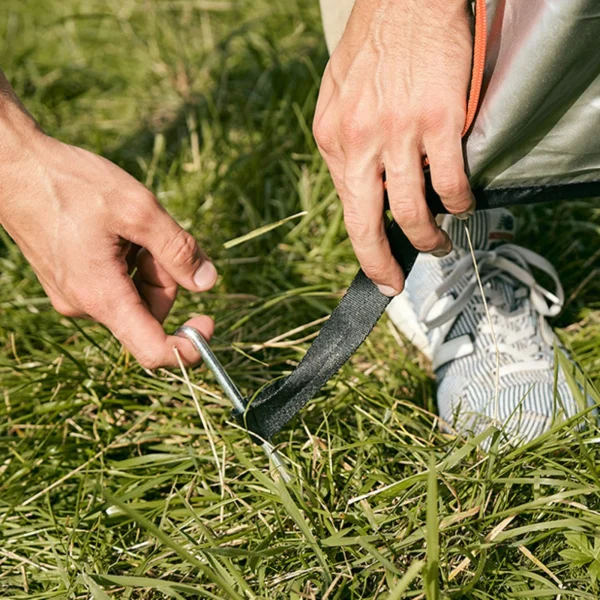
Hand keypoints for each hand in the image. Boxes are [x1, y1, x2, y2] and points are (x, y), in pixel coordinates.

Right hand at [0, 101, 215, 368]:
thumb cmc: (71, 184)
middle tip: (152, 236)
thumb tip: (207, 282)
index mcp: (103, 296)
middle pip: (151, 313)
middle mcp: (86, 305)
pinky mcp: (71, 282)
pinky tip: (116, 232)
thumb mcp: (138, 210)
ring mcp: (75, 295)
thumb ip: (178, 250)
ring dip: (147, 265)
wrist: (14, 168)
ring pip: (136, 295)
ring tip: (127, 228)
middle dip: (166, 277)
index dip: (188, 347)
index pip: (153, 351)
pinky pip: (116, 284)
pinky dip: (129, 262)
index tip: (208, 321)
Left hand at [313, 0, 474, 294]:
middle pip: (368, 223)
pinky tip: (461, 205)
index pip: (346, 207)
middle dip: (381, 263)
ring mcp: (399, 133)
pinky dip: (459, 203)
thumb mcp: (336, 96)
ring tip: (438, 243)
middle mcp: (359, 141)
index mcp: (332, 138)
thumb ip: (344, 142)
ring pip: (413, 209)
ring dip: (429, 236)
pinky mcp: (438, 122)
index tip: (376, 267)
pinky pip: (450, 181)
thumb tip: (357, 182)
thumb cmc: (374, 44)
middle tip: (395, 282)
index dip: (362, 246)